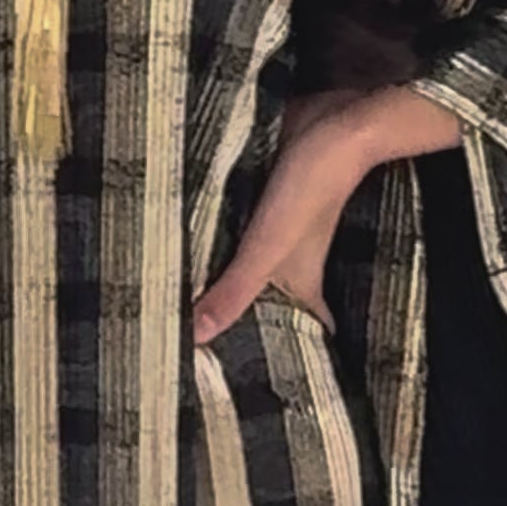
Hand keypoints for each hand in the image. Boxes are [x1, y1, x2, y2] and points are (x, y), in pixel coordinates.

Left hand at [190, 77, 467, 347]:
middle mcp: (290, 261)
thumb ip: (234, 289)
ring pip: (246, 262)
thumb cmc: (310, 189)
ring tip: (171, 300)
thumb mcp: (268, 246)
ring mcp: (277, 230)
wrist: (334, 122)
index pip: (301, 330)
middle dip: (237, 317)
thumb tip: (195, 338)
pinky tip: (183, 241)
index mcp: (299, 282)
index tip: (255, 383)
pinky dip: (217, 236)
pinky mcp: (263, 199)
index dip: (286, 356)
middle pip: (265, 299)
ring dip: (220, 274)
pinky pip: (236, 226)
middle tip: (188, 345)